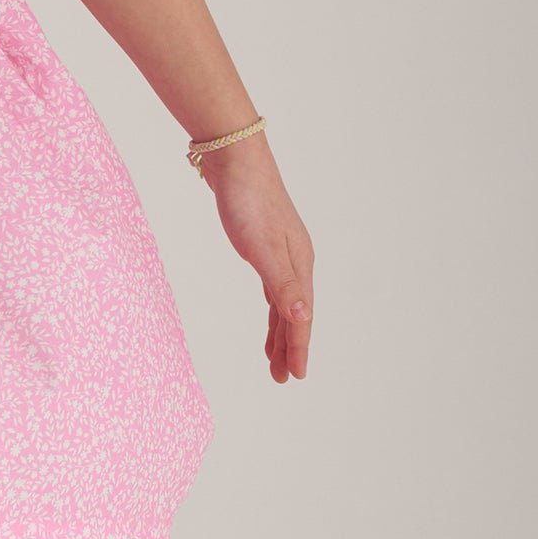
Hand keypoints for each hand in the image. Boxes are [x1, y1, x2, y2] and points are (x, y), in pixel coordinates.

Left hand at [202, 135, 313, 380]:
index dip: (299, 348)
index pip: (301, 317)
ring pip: (284, 303)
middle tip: (283, 377)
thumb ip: (282, 284)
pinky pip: (273, 288)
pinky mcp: (264, 245)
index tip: (296, 377)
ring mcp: (282, 253)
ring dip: (281, 332)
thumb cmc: (248, 202)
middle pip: (295, 314)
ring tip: (274, 359)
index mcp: (299, 264)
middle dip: (291, 347)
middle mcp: (296, 261)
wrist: (235, 161)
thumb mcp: (262, 247)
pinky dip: (273, 309)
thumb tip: (302, 318)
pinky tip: (272, 316)